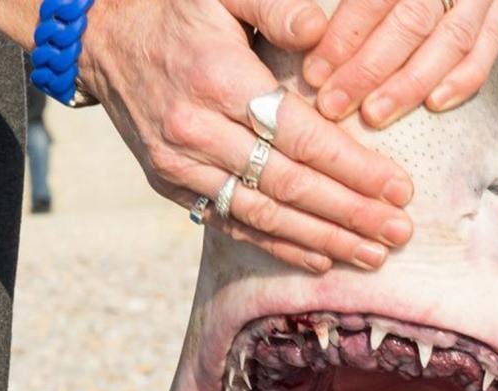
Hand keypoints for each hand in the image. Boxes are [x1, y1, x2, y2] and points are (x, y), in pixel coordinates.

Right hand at [77, 0, 415, 271]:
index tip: (398, 189)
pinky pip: (231, 222)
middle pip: (288, 184)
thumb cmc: (173, 6)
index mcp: (219, 79)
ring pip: (262, 213)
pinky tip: (319, 259)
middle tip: (398, 233)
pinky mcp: (170, 184)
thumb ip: (275, 6)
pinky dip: (277, 245)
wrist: (98, 36)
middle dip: (349, 214)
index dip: (354, 168)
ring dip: (321, 240)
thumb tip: (321, 29)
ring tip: (371, 256)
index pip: (301, 136)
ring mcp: (180, 164)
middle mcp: (197, 129)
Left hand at [303, 0, 497, 127]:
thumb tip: (303, 28)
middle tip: (335, 103)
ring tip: (374, 114)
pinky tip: (434, 104)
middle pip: (411, 21)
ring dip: (410, 84)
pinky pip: (486, 48)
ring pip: (450, 41)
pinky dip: (463, 80)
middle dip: (369, 69)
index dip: (344, 36)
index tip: (316, 71)